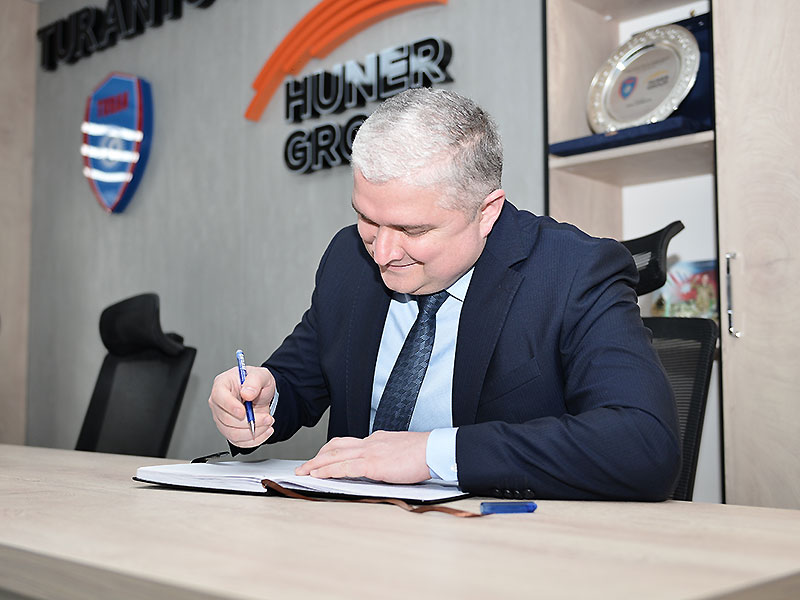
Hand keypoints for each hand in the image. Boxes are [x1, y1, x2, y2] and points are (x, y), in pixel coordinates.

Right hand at [208, 365, 275, 447]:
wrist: (262, 393)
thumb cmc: (256, 382)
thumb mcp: (261, 375)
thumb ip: (255, 381)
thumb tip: (247, 393)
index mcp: (222, 385)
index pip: (219, 397)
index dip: (230, 406)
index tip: (243, 412)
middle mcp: (219, 403)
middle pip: (226, 419)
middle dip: (250, 422)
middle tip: (267, 418)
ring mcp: (222, 419)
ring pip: (233, 433)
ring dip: (254, 432)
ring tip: (268, 423)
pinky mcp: (230, 431)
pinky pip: (239, 442)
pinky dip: (254, 440)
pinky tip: (265, 431)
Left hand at [295, 430, 430, 483]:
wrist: (435, 450)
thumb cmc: (424, 453)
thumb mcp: (400, 452)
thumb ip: (387, 457)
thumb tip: (380, 466)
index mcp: (377, 440)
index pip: (348, 444)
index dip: (331, 452)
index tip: (321, 458)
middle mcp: (370, 443)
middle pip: (336, 447)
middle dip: (317, 458)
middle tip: (304, 467)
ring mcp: (370, 452)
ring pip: (335, 456)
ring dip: (316, 465)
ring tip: (303, 473)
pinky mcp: (373, 464)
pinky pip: (344, 468)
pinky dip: (328, 472)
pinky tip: (318, 476)